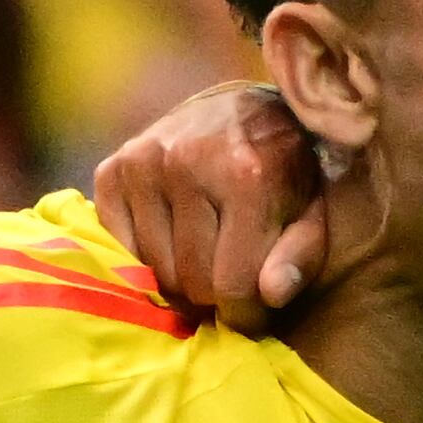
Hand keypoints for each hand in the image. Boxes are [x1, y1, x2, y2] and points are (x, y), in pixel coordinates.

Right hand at [91, 80, 331, 327]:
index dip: (245, 313)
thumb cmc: (283, 172)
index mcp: (246, 176)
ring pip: (154, 272)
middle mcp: (186, 163)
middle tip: (225, 282)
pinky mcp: (113, 171)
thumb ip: (299, 257)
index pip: (234, 283)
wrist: (241, 109)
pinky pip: (120, 250)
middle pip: (191, 281)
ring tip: (201, 260)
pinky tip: (170, 242)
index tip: (250, 313)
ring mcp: (143, 164)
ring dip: (179, 281)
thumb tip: (272, 294)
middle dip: (213, 297)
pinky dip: (145, 260)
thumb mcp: (310, 212)